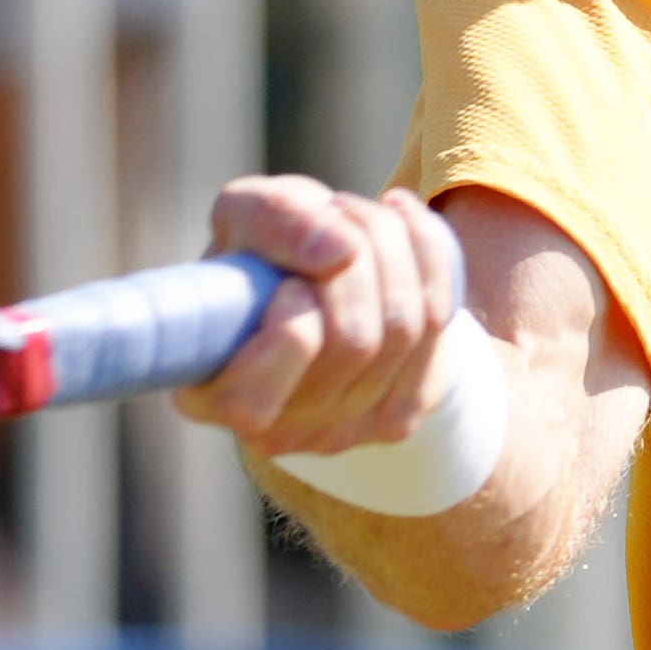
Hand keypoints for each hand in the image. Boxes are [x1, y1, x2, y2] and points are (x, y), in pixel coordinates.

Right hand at [175, 177, 465, 460]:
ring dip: (391, 245)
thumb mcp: (245, 217)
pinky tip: (402, 226)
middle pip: (353, 339)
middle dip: (356, 251)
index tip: (290, 277)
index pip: (274, 368)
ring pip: (404, 327)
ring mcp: (341, 433)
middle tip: (336, 215)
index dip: (296, 306)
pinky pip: (439, 321)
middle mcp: (275, 431)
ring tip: (361, 218)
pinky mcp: (396, 418)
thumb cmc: (263, 256)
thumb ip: (275, 220)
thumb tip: (343, 251)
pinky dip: (429, 254)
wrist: (315, 286)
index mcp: (211, 394)